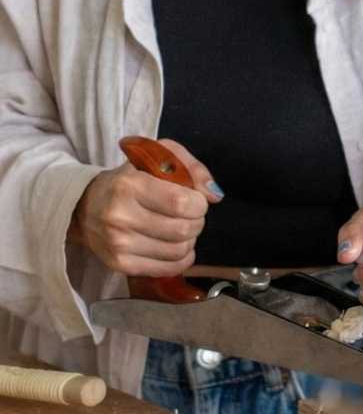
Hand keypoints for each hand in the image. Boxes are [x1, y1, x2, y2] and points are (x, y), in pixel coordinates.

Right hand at [70, 138, 222, 276]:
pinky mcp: (119, 265)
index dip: (199, 204)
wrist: (84, 206)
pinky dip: (182, 259)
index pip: (181, 203)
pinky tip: (180, 248)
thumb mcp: (158, 156)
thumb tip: (215, 195)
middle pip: (182, 229)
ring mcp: (118, 245)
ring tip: (183, 229)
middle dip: (198, 222)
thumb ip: (192, 168)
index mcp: (131, 186)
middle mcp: (121, 217)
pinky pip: (166, 269)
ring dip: (190, 240)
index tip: (197, 200)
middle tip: (192, 215)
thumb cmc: (129, 177)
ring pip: (177, 251)